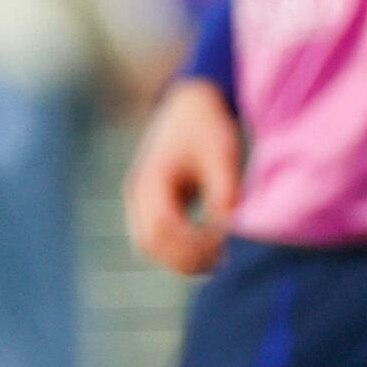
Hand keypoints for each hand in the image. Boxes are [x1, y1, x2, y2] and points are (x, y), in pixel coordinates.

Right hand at [123, 76, 243, 275]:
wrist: (189, 106)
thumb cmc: (207, 127)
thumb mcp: (222, 154)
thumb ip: (224, 190)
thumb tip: (229, 228)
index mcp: (151, 176)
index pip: (162, 225)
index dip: (191, 242)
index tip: (222, 242)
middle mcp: (137, 191)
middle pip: (149, 242)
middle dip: (183, 258)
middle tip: (221, 261)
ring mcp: (137, 199)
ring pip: (148, 245)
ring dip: (178, 259)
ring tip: (215, 261)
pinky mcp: (147, 204)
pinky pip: (154, 238)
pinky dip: (176, 250)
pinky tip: (206, 250)